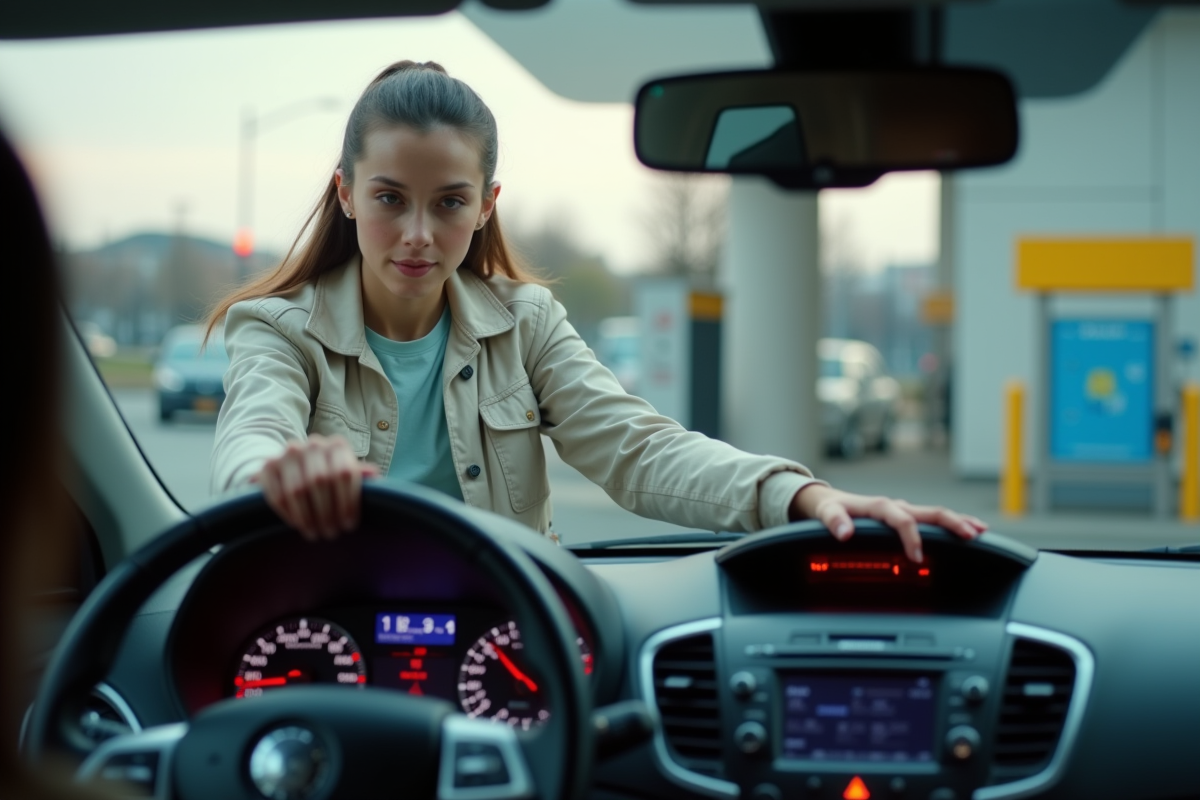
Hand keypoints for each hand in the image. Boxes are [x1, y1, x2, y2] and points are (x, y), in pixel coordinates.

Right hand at [252, 434, 378, 540]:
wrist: (294, 462)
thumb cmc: (330, 473)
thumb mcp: (346, 472)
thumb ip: (358, 475)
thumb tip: (374, 474)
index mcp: (337, 446)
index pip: (344, 474)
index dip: (347, 503)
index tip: (349, 526)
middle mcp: (312, 444)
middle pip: (320, 482)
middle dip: (326, 513)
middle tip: (331, 534)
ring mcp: (288, 453)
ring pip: (297, 490)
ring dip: (307, 517)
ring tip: (315, 534)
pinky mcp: (268, 465)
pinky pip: (276, 494)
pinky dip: (288, 513)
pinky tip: (297, 525)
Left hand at [789, 484, 986, 563]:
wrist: (830, 501)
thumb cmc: (830, 509)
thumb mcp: (826, 513)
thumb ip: (834, 521)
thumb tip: (844, 533)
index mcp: (880, 506)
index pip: (903, 520)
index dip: (912, 537)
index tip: (917, 558)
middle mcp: (896, 506)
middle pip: (931, 512)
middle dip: (953, 524)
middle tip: (971, 536)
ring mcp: (904, 511)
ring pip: (937, 515)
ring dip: (959, 522)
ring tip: (980, 532)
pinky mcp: (907, 517)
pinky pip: (934, 521)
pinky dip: (953, 525)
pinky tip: (970, 531)